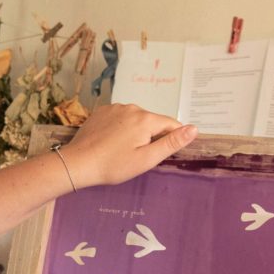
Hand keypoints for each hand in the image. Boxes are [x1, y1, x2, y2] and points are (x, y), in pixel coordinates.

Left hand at [62, 104, 197, 187]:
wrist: (79, 163)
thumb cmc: (114, 165)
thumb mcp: (147, 158)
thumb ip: (171, 143)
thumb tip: (194, 129)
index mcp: (145, 119)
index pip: (171, 124)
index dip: (172, 139)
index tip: (162, 153)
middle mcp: (132, 107)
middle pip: (152, 121)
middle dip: (151, 136)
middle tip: (138, 157)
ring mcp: (115, 108)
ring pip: (136, 119)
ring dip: (136, 132)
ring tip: (123, 151)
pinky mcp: (102, 111)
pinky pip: (120, 118)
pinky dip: (121, 128)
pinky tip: (112, 143)